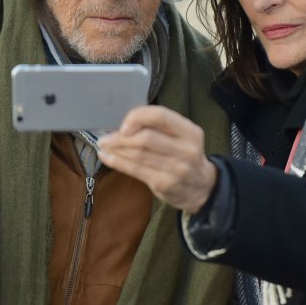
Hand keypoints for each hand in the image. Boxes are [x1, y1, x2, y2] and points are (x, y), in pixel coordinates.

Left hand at [97, 105, 217, 213]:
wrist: (202, 188)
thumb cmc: (185, 156)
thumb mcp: (182, 136)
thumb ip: (160, 127)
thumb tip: (125, 123)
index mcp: (190, 132)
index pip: (160, 116)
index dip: (138, 117)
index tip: (123, 124)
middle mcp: (186, 150)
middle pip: (146, 138)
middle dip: (121, 137)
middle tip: (106, 137)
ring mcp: (176, 169)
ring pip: (138, 155)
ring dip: (116, 149)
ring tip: (104, 145)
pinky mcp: (164, 184)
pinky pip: (135, 170)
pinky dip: (117, 162)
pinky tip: (107, 157)